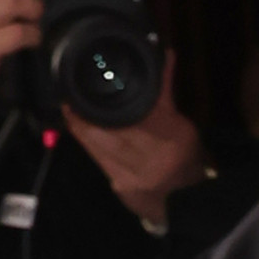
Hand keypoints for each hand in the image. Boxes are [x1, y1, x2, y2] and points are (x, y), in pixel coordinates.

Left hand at [69, 56, 206, 218]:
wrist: (189, 203)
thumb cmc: (185, 158)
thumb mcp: (181, 125)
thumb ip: (165, 93)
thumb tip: (167, 55)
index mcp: (171, 137)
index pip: (137, 114)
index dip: (109, 105)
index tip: (89, 90)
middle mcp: (155, 158)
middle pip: (113, 132)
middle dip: (88, 118)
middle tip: (69, 102)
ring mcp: (138, 177)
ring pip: (101, 148)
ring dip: (82, 131)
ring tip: (70, 114)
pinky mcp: (124, 190)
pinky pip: (101, 164)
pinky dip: (89, 147)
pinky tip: (80, 134)